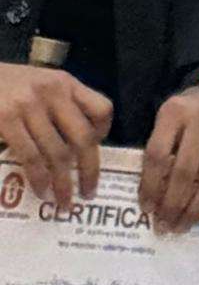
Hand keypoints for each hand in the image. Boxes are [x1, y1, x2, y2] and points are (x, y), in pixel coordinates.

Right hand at [0, 63, 112, 213]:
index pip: (101, 108)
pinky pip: (30, 156)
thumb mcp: (40, 84)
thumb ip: (59, 106)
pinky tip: (40, 190)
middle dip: (89, 170)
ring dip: (63, 183)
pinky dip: (38, 178)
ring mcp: (29, 106)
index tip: (97, 149)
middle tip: (88, 194)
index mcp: (66, 82)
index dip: (104, 133)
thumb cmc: (6, 84)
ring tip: (63, 202)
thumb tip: (75, 149)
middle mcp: (53, 92)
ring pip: (57, 152)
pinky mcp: (7, 119)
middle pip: (83, 137)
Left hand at [141, 87, 198, 236]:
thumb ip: (158, 153)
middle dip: (173, 205)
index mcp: (175, 111)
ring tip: (183, 224)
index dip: (151, 186)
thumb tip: (152, 201)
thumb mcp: (164, 123)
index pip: (158, 155)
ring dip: (196, 209)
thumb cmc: (184, 116)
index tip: (147, 209)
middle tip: (165, 226)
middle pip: (185, 171)